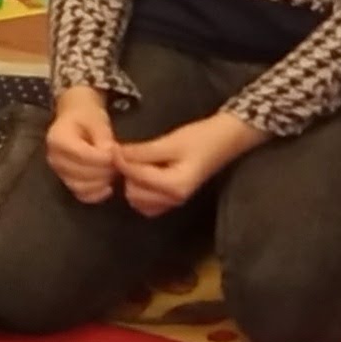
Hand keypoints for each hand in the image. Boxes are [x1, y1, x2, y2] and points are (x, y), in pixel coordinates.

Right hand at [44, 85, 120, 201]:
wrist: (76, 118)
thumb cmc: (87, 117)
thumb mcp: (98, 120)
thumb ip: (103, 138)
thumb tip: (110, 156)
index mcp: (58, 138)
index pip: (81, 154)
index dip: (101, 157)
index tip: (115, 154)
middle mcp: (54, 157)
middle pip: (80, 173)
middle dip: (103, 170)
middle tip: (118, 163)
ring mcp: (58, 172)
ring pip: (80, 186)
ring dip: (101, 182)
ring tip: (113, 171)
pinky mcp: (66, 181)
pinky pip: (80, 195)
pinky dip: (95, 194)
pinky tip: (108, 187)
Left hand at [111, 109, 264, 218]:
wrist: (225, 140)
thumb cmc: (201, 138)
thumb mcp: (171, 142)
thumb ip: (142, 151)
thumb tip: (115, 153)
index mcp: (173, 186)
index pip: (136, 177)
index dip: (122, 161)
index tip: (114, 146)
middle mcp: (173, 199)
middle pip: (133, 193)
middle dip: (129, 173)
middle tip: (129, 153)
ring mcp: (174, 202)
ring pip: (138, 200)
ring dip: (133, 182)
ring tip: (138, 162)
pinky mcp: (173, 199)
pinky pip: (148, 203)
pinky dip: (142, 190)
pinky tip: (146, 173)